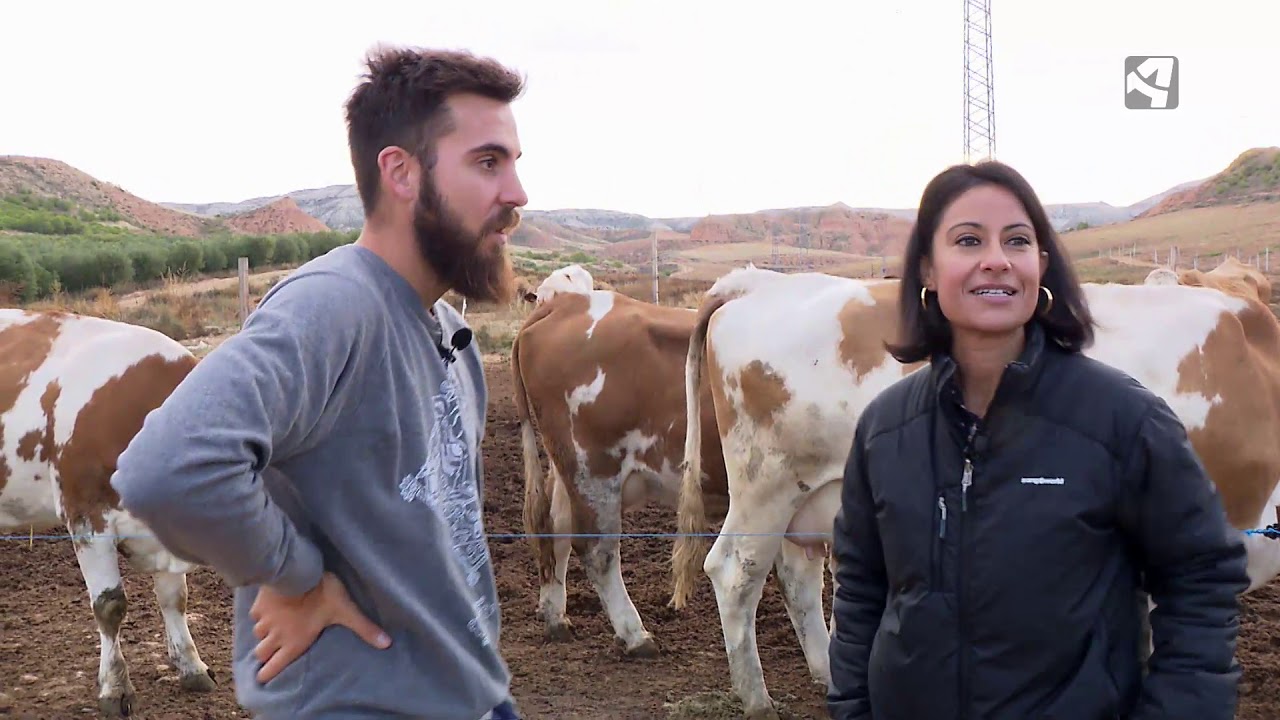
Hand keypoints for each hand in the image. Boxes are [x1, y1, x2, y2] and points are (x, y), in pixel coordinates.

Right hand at [251, 571, 390, 682]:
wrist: (297, 571)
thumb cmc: (322, 593)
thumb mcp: (346, 611)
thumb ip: (364, 628)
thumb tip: (386, 643)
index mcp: (294, 642)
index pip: (273, 667)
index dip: (268, 674)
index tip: (265, 676)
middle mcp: (276, 635)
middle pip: (261, 654)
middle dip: (265, 654)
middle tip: (271, 651)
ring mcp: (265, 620)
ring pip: (257, 634)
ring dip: (264, 633)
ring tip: (272, 628)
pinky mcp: (259, 605)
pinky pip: (255, 615)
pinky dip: (260, 615)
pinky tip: (268, 609)